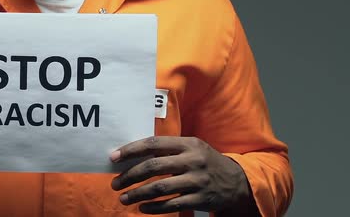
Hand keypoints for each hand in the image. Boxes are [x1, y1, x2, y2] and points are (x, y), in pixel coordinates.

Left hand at [110, 136, 256, 214]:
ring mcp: (197, 181)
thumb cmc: (204, 161)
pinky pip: (171, 205)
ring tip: (123, 198)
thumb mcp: (191, 148)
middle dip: (130, 176)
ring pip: (159, 188)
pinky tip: (142, 207)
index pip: (153, 143)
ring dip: (137, 194)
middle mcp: (192, 160)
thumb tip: (131, 155)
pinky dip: (153, 208)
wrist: (236, 181)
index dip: (131, 150)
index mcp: (187, 144)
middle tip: (115, 183)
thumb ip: (167, 149)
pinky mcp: (200, 199)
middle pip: (153, 167)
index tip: (113, 158)